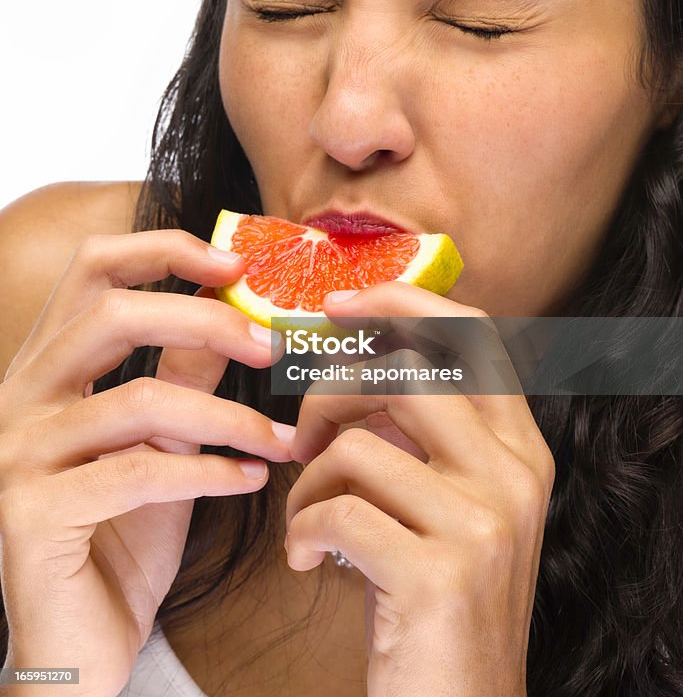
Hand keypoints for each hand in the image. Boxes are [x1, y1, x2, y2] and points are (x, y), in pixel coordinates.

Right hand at [0, 230, 293, 696]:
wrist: (75, 647)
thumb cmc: (118, 537)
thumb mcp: (162, 443)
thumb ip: (187, 374)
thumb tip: (236, 311)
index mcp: (47, 368)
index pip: (91, 270)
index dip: (163, 249)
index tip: (235, 262)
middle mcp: (18, 399)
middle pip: (110, 314)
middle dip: (205, 319)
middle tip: (273, 345)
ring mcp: (14, 456)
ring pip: (137, 399)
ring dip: (227, 415)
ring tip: (280, 437)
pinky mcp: (28, 514)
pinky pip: (137, 473)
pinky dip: (208, 472)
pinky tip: (251, 479)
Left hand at [285, 282, 555, 696]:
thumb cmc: (433, 599)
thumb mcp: (449, 504)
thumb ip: (424, 434)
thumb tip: (356, 359)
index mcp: (519, 448)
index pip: (473, 335)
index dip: (403, 301)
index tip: (338, 305)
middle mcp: (515, 475)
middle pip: (406, 371)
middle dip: (331, 393)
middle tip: (302, 439)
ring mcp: (484, 523)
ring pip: (360, 443)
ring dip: (308, 479)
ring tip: (306, 518)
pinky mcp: (440, 574)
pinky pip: (336, 510)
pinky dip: (302, 529)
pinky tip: (309, 560)